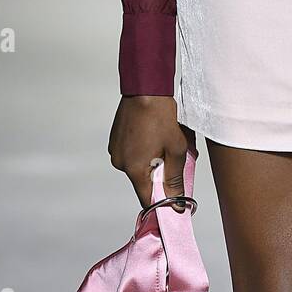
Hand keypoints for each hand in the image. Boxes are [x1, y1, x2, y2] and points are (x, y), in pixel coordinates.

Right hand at [108, 94, 193, 212]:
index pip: (147, 199)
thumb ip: (175, 178)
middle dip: (160, 175)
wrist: (146, 89)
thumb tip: (176, 201)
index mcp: (134, 169)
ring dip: (152, 161)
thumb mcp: (176, 149)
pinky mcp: (116, 140)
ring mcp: (116, 151)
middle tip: (173, 158)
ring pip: (138, 167)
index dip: (162, 202)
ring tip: (163, 142)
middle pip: (143, 182)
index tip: (174, 201)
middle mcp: (121, 163)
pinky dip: (144, 151)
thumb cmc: (161, 116)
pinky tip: (153, 136)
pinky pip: (132, 154)